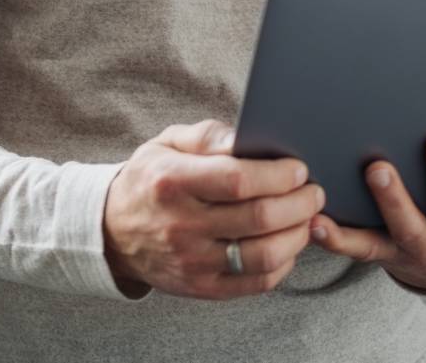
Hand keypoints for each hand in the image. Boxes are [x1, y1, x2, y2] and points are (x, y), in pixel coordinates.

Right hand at [101, 119, 326, 300]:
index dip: (277, 176)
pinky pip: (257, 282)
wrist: (112, 232)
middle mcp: (181, 225)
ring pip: (264, 255)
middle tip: (313, 192)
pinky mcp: (203, 287)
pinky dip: (283, 264)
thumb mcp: (167, 143)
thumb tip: (245, 138)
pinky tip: (287, 244)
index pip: (237, 181)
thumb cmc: (150, 180)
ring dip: (297, 235)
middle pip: (258, 218)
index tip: (298, 169)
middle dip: (299, 203)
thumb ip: (207, 136)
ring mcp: (192, 261)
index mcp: (172, 182)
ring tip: (305, 218)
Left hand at [308, 136, 425, 292]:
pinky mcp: (375, 250)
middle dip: (395, 196)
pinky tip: (315, 219)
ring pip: (377, 236)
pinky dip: (332, 236)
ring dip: (358, 212)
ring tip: (347, 182)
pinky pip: (352, 247)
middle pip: (411, 224)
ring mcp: (398, 249)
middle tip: (379, 166)